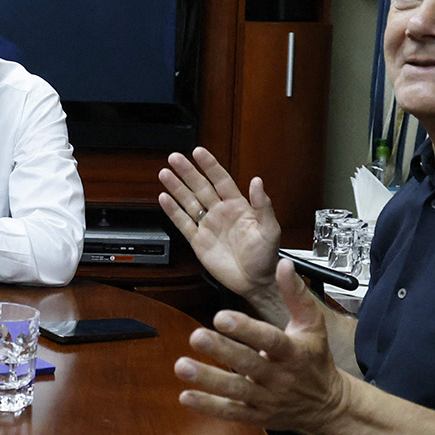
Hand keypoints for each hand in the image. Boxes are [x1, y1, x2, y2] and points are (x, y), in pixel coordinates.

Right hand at [158, 148, 280, 300]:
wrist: (255, 281)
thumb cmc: (266, 256)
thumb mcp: (270, 229)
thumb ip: (263, 205)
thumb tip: (257, 182)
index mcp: (238, 206)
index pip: (221, 180)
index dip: (209, 166)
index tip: (199, 152)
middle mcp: (221, 212)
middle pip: (200, 187)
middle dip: (187, 172)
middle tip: (175, 158)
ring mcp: (208, 225)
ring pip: (189, 202)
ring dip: (176, 187)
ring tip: (165, 173)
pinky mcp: (199, 241)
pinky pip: (183, 223)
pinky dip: (173, 211)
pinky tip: (164, 199)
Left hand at [173, 260, 346, 434]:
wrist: (328, 405)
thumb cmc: (314, 360)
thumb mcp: (312, 325)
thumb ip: (296, 294)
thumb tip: (284, 265)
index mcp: (294, 353)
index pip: (270, 340)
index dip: (246, 329)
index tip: (221, 316)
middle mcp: (280, 377)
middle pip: (248, 363)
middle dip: (221, 350)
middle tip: (196, 336)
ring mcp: (267, 399)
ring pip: (236, 389)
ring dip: (208, 379)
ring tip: (181, 366)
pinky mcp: (256, 415)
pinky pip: (231, 412)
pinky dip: (208, 406)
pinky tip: (185, 396)